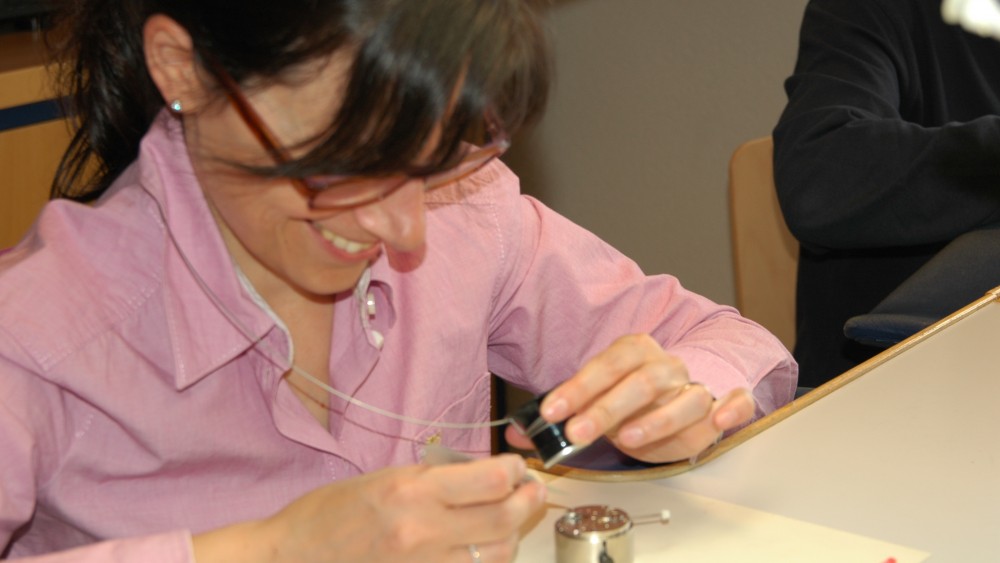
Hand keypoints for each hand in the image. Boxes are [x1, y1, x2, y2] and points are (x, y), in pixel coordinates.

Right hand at [192, 454, 545, 562]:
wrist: (292, 556)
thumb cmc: (331, 512)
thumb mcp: (385, 478)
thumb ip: (437, 478)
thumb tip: (485, 476)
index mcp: (411, 492)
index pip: (491, 482)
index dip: (514, 472)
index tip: (516, 468)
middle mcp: (421, 532)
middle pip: (503, 520)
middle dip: (527, 501)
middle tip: (530, 491)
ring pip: (495, 556)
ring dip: (510, 536)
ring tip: (505, 521)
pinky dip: (482, 561)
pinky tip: (478, 550)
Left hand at [505, 333, 754, 463]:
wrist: (678, 395)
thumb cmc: (632, 402)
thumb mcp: (594, 405)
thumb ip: (560, 416)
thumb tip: (517, 435)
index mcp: (633, 352)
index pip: (604, 365)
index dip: (577, 387)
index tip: (551, 411)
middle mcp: (665, 365)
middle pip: (639, 381)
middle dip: (605, 407)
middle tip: (576, 432)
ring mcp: (696, 384)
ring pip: (684, 396)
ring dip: (657, 418)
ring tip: (627, 438)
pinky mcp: (723, 405)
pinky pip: (735, 400)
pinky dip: (731, 408)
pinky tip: (718, 423)